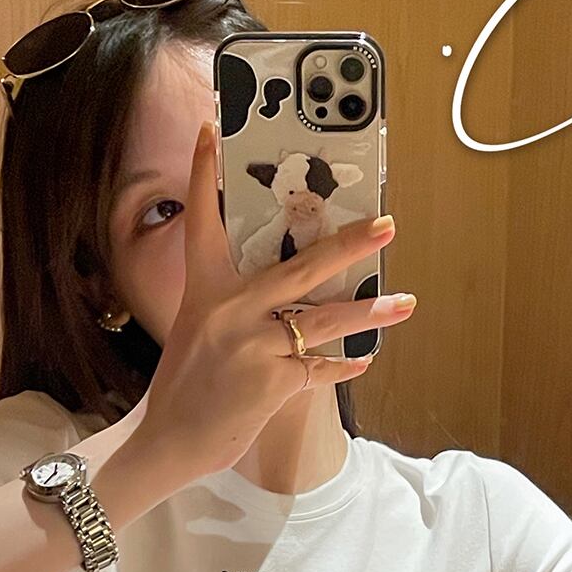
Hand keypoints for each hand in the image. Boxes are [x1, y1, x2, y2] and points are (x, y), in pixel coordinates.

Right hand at [137, 120, 409, 479]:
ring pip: (323, 321)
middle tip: (387, 225)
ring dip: (369, 312)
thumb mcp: (198, 332)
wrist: (166, 441)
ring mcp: (251, 346)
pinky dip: (342, 367)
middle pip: (300, 268)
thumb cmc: (185, 388)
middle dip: (349, 245)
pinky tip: (364, 362)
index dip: (204, 175)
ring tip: (404, 302)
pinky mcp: (270, 382)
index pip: (203, 223)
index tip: (212, 130)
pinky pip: (319, 369)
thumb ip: (236, 306)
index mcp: (204, 292)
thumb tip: (289, 290)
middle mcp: (228, 312)